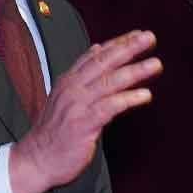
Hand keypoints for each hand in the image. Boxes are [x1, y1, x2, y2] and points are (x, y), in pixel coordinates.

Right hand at [9, 30, 161, 192]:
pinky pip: (110, 107)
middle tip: (149, 37)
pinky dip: (128, 99)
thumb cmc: (54, 131)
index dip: (118, 42)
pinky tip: (145, 95)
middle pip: (104, 62)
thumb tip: (97, 50)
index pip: (96, 55)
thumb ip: (82, 74)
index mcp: (69, 80)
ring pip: (110, 82)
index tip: (138, 34)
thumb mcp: (65, 96)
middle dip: (129, 48)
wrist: (36, 159)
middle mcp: (72, 88)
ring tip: (155, 64)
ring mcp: (77, 105)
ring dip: (135, 71)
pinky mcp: (83, 124)